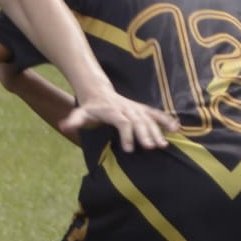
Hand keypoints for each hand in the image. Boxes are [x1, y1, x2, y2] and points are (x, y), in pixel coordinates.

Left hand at [57, 94, 176, 152]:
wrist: (98, 91)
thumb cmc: (90, 108)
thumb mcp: (80, 114)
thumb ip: (74, 121)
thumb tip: (64, 126)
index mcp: (112, 111)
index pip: (122, 122)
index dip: (126, 135)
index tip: (128, 149)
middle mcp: (126, 109)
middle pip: (138, 121)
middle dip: (145, 134)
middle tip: (151, 148)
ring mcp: (135, 108)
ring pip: (149, 118)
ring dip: (157, 131)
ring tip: (163, 145)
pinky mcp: (142, 109)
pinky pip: (156, 113)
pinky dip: (166, 119)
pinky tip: (176, 128)